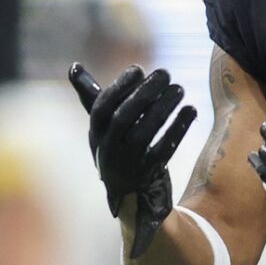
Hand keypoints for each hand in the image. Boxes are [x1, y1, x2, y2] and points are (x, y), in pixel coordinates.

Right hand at [69, 63, 195, 257]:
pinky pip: (164, 150)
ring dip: (164, 107)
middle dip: (144, 92)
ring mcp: (127, 165)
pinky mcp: (148, 175)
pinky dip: (178, 128)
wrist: (132, 198)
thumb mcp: (102, 128)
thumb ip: (92, 97)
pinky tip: (191, 110)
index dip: (118, 87)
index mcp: (95, 135)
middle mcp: (108, 150)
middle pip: (124, 117)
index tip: (138, 69)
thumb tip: (74, 66)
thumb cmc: (117, 151)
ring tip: (180, 88)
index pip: (102, 107)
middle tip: (165, 73)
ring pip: (144, 133)